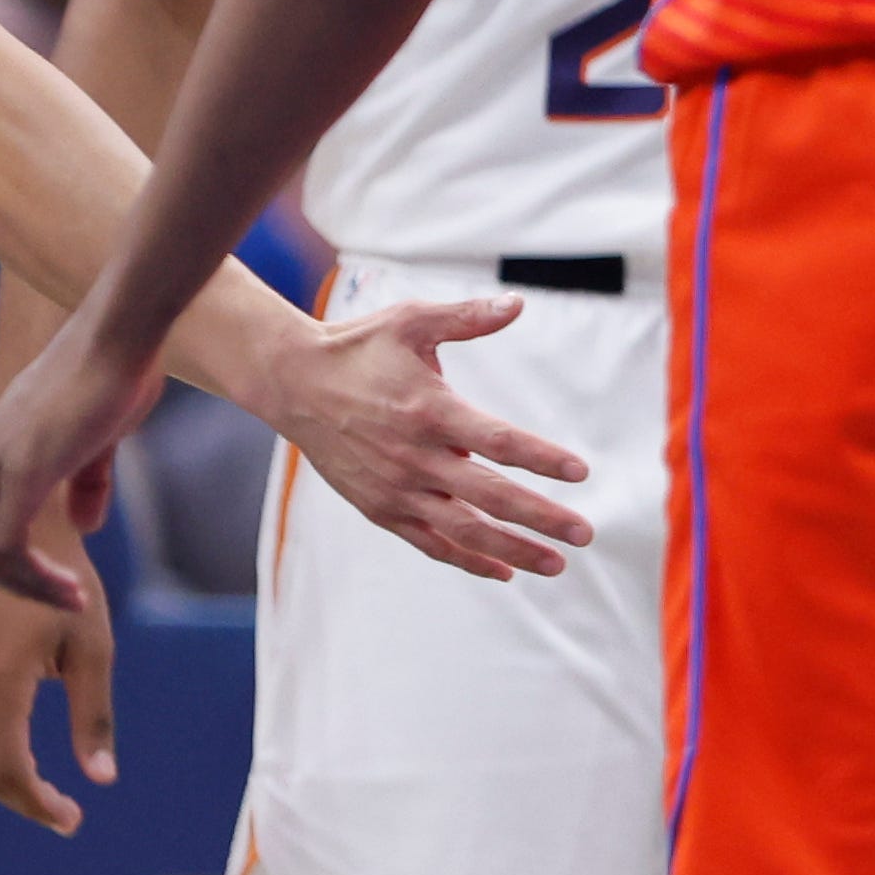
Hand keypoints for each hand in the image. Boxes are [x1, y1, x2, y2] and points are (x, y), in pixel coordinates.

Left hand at [0, 313, 167, 608]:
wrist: (124, 328)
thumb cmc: (123, 366)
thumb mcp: (102, 433)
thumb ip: (87, 478)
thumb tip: (84, 524)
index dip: (13, 559)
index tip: (58, 576)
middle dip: (15, 582)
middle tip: (64, 597)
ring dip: (26, 587)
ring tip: (72, 600)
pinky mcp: (23, 468)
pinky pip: (7, 546)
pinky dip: (34, 578)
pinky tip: (73, 588)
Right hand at [0, 506, 114, 832]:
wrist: (20, 528)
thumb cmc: (69, 586)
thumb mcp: (93, 650)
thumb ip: (92, 717)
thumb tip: (100, 779)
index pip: (9, 769)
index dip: (38, 803)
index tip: (72, 820)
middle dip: (21, 799)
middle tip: (62, 814)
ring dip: (1, 778)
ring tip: (44, 790)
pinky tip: (22, 749)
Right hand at [247, 294, 596, 583]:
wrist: (291, 383)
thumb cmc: (357, 348)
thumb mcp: (412, 321)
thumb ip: (467, 317)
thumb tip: (518, 304)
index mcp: (430, 411)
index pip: (499, 441)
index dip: (542, 459)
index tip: (580, 473)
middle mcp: (415, 457)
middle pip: (490, 496)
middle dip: (541, 518)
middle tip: (584, 533)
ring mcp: (396, 489)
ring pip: (463, 531)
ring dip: (512, 551)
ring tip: (555, 564)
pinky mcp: (379, 508)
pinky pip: (430, 543)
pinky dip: (467, 560)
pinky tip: (504, 570)